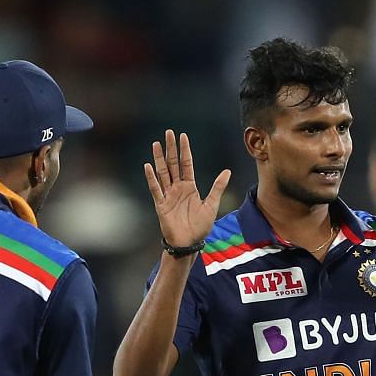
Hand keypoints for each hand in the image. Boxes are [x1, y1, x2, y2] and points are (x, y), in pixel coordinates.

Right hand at [144, 131, 230, 252]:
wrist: (189, 243)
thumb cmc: (200, 227)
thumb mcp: (211, 205)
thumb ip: (217, 187)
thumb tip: (227, 172)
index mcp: (190, 187)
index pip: (186, 164)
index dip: (185, 150)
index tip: (183, 136)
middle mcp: (177, 188)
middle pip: (173, 164)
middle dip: (171, 148)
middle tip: (168, 132)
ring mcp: (168, 195)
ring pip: (163, 173)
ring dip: (159, 158)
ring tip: (156, 144)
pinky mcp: (161, 204)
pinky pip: (155, 189)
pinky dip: (151, 178)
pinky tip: (148, 166)